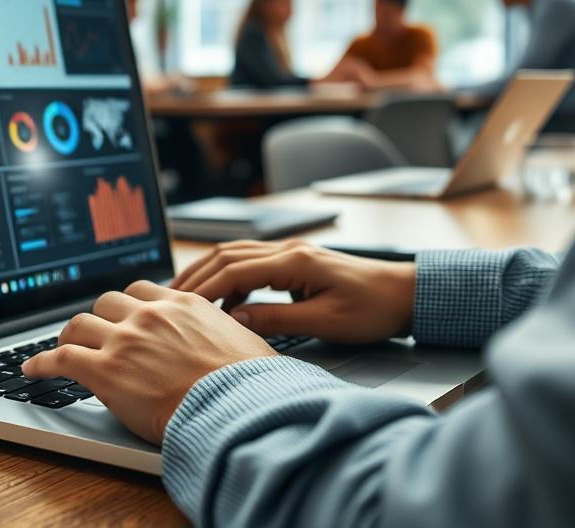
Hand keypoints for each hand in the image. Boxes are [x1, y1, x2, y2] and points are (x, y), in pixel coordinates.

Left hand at [21, 281, 276, 443]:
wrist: (238, 406)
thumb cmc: (249, 383)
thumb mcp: (242, 340)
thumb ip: (221, 332)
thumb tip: (230, 342)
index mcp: (182, 304)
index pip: (141, 290)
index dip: (127, 304)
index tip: (122, 314)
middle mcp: (150, 315)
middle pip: (107, 301)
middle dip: (98, 317)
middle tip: (93, 333)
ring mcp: (125, 341)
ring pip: (80, 324)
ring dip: (69, 336)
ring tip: (62, 347)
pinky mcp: (105, 371)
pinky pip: (61, 358)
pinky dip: (41, 362)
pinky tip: (32, 370)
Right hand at [171, 241, 416, 343]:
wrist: (406, 294)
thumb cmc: (373, 309)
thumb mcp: (326, 323)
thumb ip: (279, 320)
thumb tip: (237, 321)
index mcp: (295, 262)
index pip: (235, 271)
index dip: (205, 290)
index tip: (182, 308)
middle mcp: (289, 250)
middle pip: (228, 255)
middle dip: (196, 275)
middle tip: (168, 296)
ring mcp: (292, 253)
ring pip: (237, 254)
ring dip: (209, 271)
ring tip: (184, 293)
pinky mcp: (296, 262)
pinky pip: (252, 262)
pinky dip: (229, 276)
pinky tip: (223, 298)